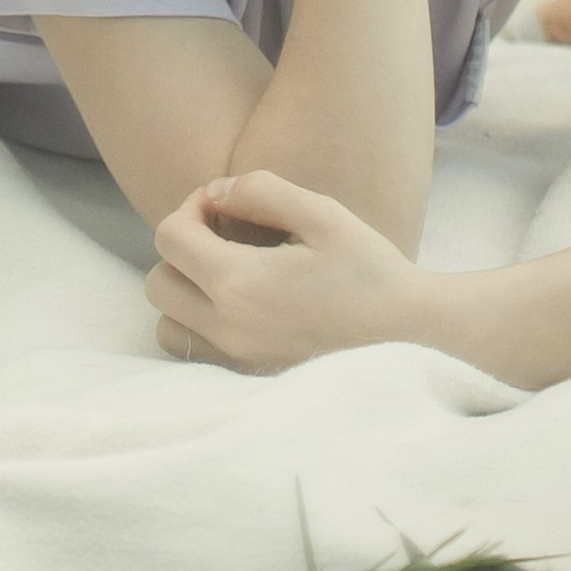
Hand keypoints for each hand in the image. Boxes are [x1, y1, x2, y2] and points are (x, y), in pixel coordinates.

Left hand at [146, 168, 431, 370]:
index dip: (190, 208)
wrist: (412, 336)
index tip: (224, 206)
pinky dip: (199, 327)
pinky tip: (240, 306)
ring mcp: (239, 362)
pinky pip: (196, 354)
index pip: (169, 237)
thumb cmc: (369, 270)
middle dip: (181, 248)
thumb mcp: (321, 212)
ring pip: (168, 326)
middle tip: (223, 235)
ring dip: (184, 291)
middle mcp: (230, 330)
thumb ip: (259, 190)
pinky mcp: (253, 380)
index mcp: (240, 286)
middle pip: (158, 282)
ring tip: (226, 272)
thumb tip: (215, 193)